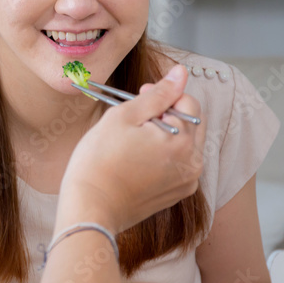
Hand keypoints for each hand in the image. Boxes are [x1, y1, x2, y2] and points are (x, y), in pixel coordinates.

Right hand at [58, 65, 206, 233]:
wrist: (90, 208)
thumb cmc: (99, 162)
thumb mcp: (124, 116)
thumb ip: (158, 94)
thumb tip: (180, 74)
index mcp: (184, 141)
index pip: (188, 102)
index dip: (163, 94)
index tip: (140, 97)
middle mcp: (193, 164)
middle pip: (190, 123)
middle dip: (167, 114)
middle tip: (136, 119)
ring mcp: (186, 182)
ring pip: (183, 144)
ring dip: (164, 135)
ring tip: (133, 142)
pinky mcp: (175, 195)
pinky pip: (176, 165)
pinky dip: (162, 157)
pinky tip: (136, 160)